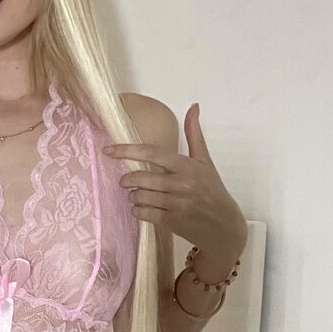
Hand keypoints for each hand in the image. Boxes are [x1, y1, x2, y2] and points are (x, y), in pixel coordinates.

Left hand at [102, 103, 247, 255]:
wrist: (223, 225)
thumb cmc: (212, 189)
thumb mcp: (205, 161)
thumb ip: (194, 134)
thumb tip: (194, 106)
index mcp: (187, 166)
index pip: (152, 153)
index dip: (127, 150)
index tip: (108, 150)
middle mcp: (181, 184)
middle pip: (141, 177)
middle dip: (127, 179)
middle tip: (125, 180)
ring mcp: (176, 204)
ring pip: (139, 196)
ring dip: (133, 195)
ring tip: (138, 194)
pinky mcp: (171, 221)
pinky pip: (143, 213)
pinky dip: (137, 210)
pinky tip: (142, 207)